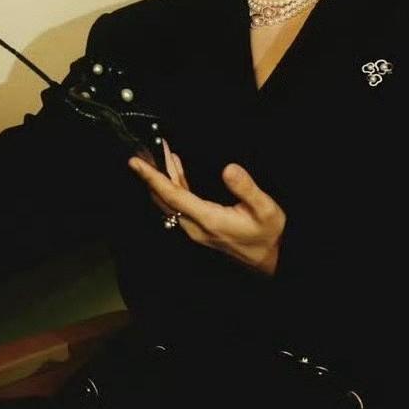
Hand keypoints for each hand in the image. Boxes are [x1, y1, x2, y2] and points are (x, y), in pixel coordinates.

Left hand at [128, 140, 286, 275]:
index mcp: (208, 220)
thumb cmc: (270, 233)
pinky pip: (180, 203)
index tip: (135, 162)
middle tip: (143, 150)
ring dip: (163, 177)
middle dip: (151, 174)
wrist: (273, 258)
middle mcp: (196, 226)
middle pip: (164, 198)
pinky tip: (176, 167)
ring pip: (170, 201)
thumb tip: (229, 168)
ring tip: (161, 151)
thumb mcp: (265, 209)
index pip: (172, 196)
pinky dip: (174, 183)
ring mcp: (196, 228)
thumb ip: (246, 188)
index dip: (152, 177)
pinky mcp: (200, 227)